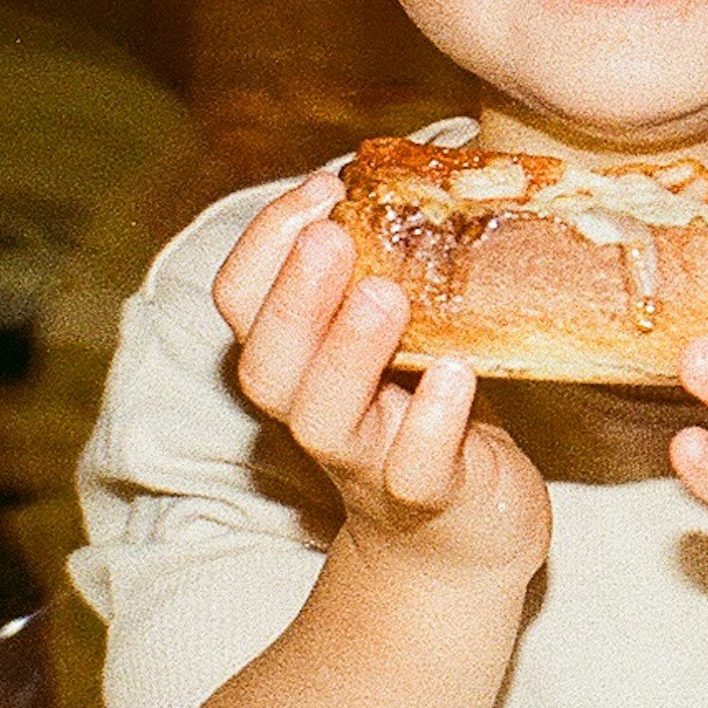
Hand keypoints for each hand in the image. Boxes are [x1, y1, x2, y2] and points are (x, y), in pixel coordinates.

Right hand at [211, 172, 549, 581]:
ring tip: (385, 296)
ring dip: (346, 353)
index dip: (265, 243)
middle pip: (266, 364)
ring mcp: (368, 462)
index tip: (322, 186)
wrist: (467, 540)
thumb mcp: (401, 336)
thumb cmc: (431, 412)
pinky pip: (414, 468)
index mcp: (298, 362)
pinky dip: (430, 422)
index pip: (241, 302)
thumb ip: (388, 270)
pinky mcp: (430, 499)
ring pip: (323, 419)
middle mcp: (315, 413)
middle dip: (292, 297)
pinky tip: (454, 375)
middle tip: (332, 237)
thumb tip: (412, 166)